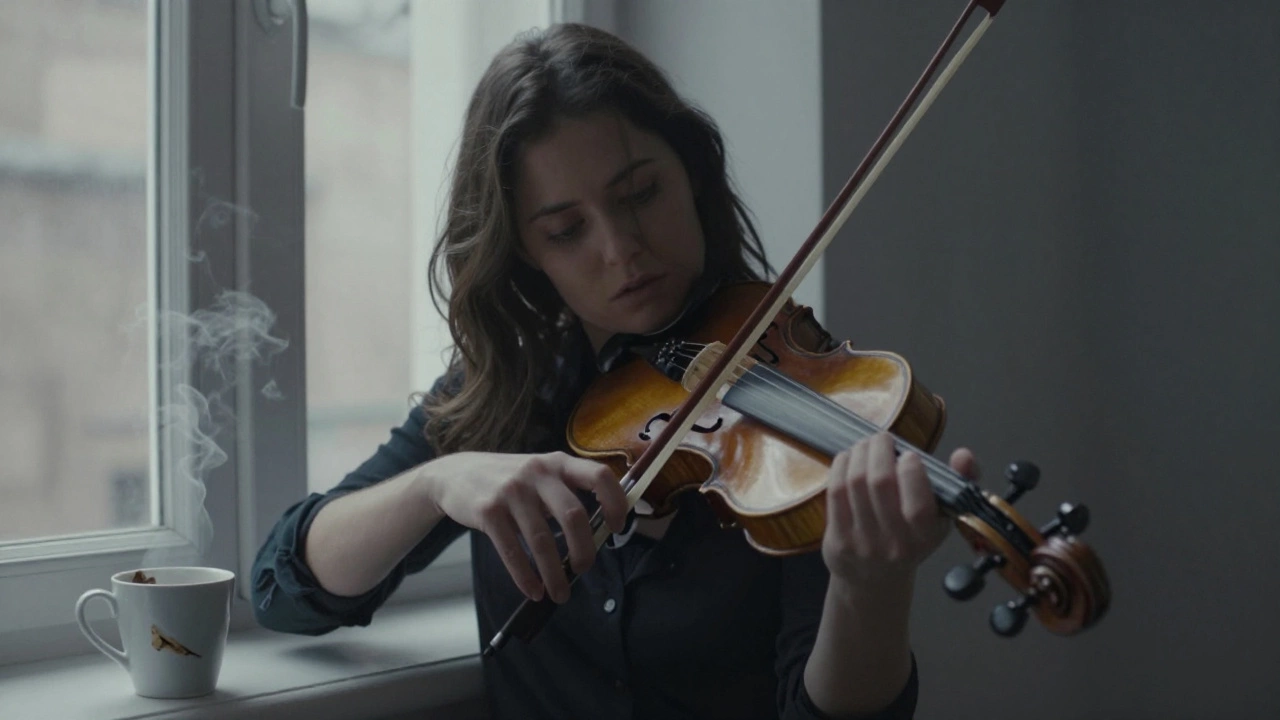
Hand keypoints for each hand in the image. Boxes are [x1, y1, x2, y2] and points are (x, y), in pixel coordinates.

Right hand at [421, 451, 627, 603]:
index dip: (615, 503)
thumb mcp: (540, 474)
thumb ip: (566, 494)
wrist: (455, 474)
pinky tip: (534, 591)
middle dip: (583, 550)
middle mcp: (538, 473)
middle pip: (574, 515)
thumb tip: (597, 535)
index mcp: (558, 463)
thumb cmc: (509, 480)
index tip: (616, 528)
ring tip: (560, 594)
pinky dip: (526, 576)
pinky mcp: (488, 511)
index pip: (599, 476)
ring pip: (542, 540)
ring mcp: (511, 491)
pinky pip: (512, 551)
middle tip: (583, 569)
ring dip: (555, 574)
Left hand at [822, 432, 976, 589]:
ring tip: (866, 445)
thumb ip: (959, 482)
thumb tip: (964, 455)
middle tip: (882, 438)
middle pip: (880, 483)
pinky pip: (835, 492)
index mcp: (925, 537)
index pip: (918, 505)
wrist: (874, 578)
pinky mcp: (838, 540)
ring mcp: (863, 543)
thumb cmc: (911, 538)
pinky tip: (848, 459)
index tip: (909, 455)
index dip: (911, 471)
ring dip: (859, 453)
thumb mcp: (942, 517)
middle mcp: (895, 544)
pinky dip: (841, 466)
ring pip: (855, 483)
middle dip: (879, 450)